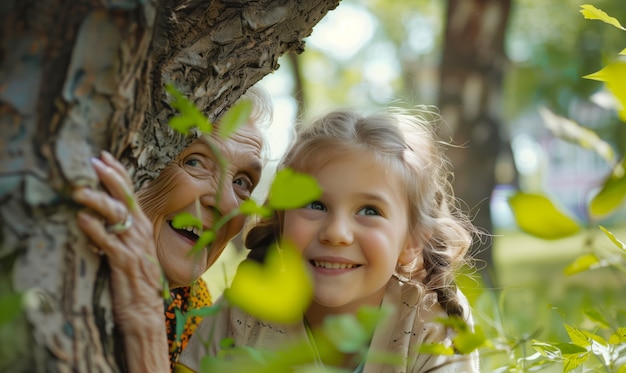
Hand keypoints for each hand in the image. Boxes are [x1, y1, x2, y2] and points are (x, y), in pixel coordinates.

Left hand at [73, 151, 163, 332]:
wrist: (145, 312)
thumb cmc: (136, 282)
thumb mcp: (132, 251)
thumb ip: (119, 232)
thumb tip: (97, 214)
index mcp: (141, 227)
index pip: (130, 193)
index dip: (118, 173)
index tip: (103, 155)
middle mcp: (140, 233)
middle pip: (126, 198)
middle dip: (109, 177)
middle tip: (92, 162)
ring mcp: (134, 246)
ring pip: (116, 216)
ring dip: (96, 201)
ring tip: (78, 192)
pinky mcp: (125, 263)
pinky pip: (109, 242)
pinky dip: (94, 230)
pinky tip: (81, 220)